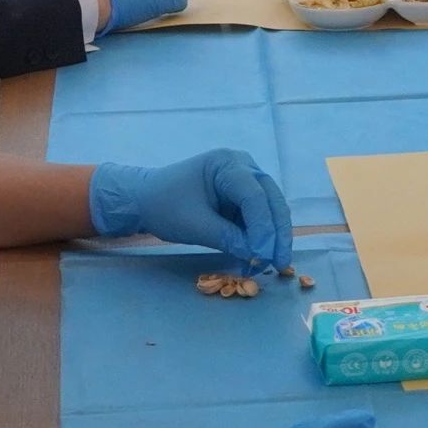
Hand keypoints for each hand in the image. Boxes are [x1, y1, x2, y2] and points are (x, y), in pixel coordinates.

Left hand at [88, 150, 292, 271]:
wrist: (146, 200)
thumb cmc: (165, 206)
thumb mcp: (194, 225)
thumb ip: (228, 238)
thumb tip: (258, 257)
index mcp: (226, 164)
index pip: (254, 196)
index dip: (263, 227)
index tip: (266, 255)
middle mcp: (242, 167)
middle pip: (271, 199)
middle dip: (277, 232)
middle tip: (281, 262)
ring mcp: (245, 180)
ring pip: (271, 208)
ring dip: (274, 235)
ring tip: (276, 263)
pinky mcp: (242, 197)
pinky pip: (260, 216)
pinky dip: (263, 235)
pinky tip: (265, 255)